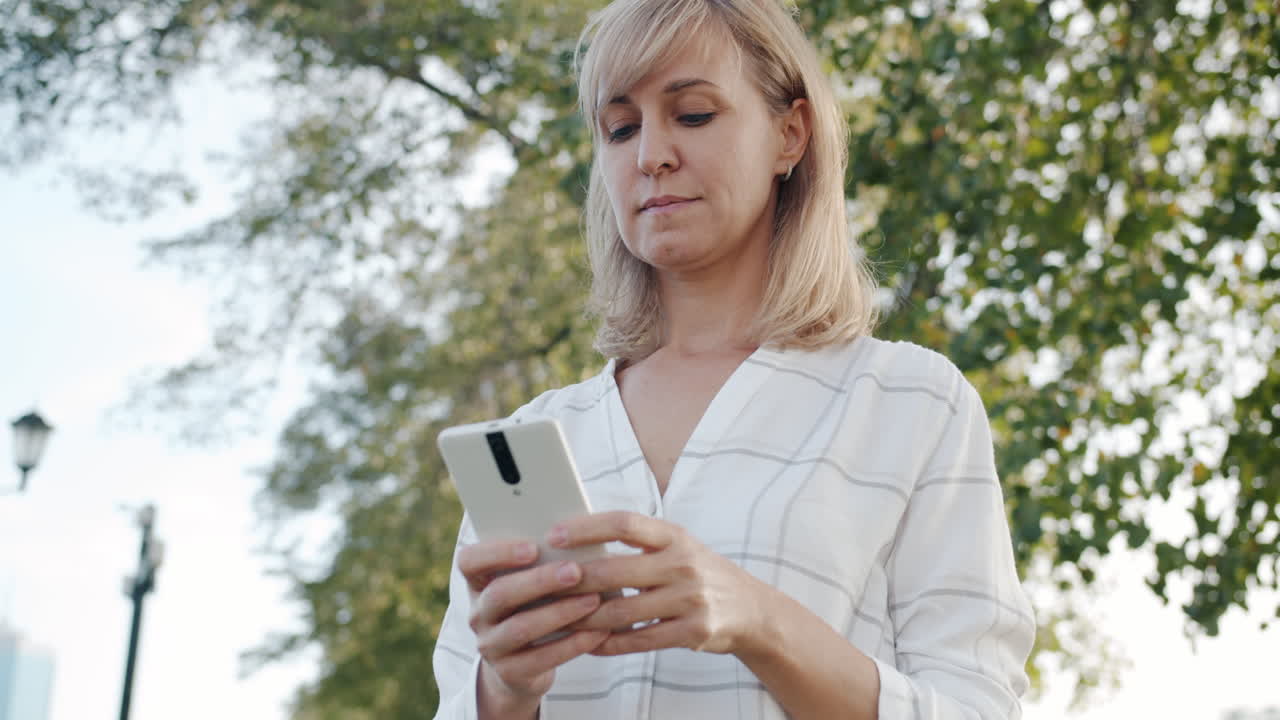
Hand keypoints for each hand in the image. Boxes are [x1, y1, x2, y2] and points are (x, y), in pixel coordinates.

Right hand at [457, 539, 609, 712]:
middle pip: (499, 594)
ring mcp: (490, 645)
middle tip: (575, 571)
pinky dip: (572, 644)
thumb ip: (544, 561)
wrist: (523, 665)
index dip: (497, 553)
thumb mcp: (530, 583)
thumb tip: (582, 538)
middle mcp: (478, 614)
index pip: (469, 561)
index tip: (533, 547)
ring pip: (520, 628)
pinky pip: (541, 659)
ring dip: (560, 612)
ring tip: (593, 600)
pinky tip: (597, 632)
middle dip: (540, 581)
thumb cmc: (535, 606)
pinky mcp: (509, 672)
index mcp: (478, 582)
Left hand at [549, 511, 771, 656]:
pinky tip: (589, 643)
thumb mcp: (678, 547)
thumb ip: (639, 544)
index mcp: (674, 536)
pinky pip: (638, 640)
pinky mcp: (692, 631)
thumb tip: (580, 543)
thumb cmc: (700, 573)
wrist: (750, 610)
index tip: (555, 535)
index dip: (587, 528)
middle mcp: (683, 564)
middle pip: (615, 570)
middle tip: (543, 584)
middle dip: (574, 579)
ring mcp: (689, 599)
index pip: (624, 523)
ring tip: (557, 618)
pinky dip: (609, 643)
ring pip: (621, 611)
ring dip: (584, 617)